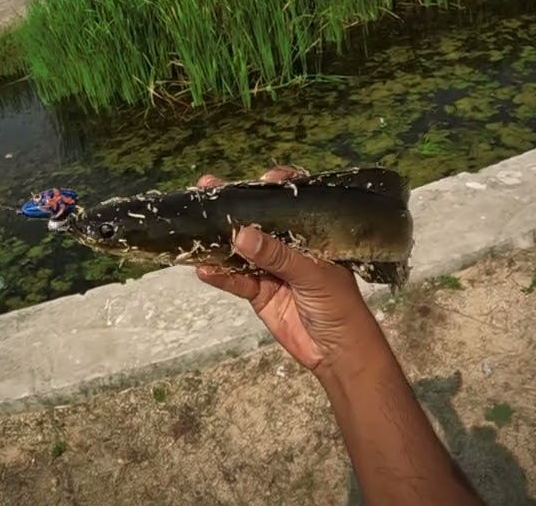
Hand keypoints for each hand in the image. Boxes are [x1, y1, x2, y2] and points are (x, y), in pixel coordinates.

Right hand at [195, 167, 380, 377]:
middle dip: (235, 209)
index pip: (294, 204)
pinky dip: (220, 275)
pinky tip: (203, 269)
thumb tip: (242, 235)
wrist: (338, 354)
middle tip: (207, 190)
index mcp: (313, 236)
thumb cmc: (340, 306)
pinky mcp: (260, 294)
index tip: (259, 181)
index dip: (276, 189)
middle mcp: (290, 248)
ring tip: (195, 227)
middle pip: (259, 223)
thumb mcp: (312, 274)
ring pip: (242, 251)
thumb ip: (277, 255)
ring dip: (219, 241)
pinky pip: (236, 280)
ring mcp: (273, 271)